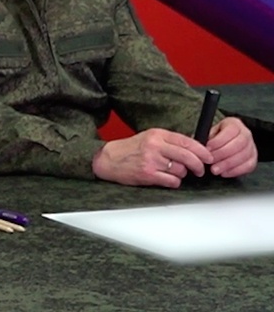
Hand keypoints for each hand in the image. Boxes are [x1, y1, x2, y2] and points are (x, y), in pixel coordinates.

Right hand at [91, 128, 212, 187]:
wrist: (109, 159)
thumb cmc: (130, 149)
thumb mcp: (150, 138)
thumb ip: (170, 141)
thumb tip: (194, 150)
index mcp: (157, 135)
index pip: (187, 141)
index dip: (202, 151)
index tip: (208, 157)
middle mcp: (155, 146)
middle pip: (187, 156)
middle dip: (199, 165)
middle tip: (200, 170)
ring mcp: (151, 160)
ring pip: (181, 170)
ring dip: (182, 174)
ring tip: (173, 172)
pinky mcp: (148, 174)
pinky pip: (172, 181)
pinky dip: (174, 182)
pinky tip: (167, 179)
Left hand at [207, 117, 257, 177]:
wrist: (225, 143)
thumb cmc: (216, 137)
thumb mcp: (209, 133)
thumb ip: (205, 138)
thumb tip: (198, 147)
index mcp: (234, 124)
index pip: (231, 131)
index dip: (219, 141)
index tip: (208, 148)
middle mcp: (246, 134)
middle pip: (239, 144)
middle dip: (223, 154)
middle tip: (210, 161)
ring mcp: (252, 146)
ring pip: (244, 156)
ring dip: (228, 164)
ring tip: (215, 169)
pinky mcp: (253, 159)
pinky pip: (248, 166)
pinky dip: (235, 171)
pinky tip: (224, 173)